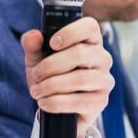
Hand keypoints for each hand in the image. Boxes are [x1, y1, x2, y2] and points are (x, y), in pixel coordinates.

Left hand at [21, 16, 112, 134]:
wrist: (56, 109)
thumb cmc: (50, 76)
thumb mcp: (37, 59)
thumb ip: (32, 45)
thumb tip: (33, 36)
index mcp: (90, 41)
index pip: (90, 27)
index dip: (71, 32)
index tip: (52, 43)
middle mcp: (102, 58)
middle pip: (81, 53)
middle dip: (52, 65)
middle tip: (36, 74)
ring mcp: (104, 80)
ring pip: (80, 78)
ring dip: (52, 85)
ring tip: (36, 91)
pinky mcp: (101, 101)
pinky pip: (80, 101)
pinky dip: (57, 102)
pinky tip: (44, 103)